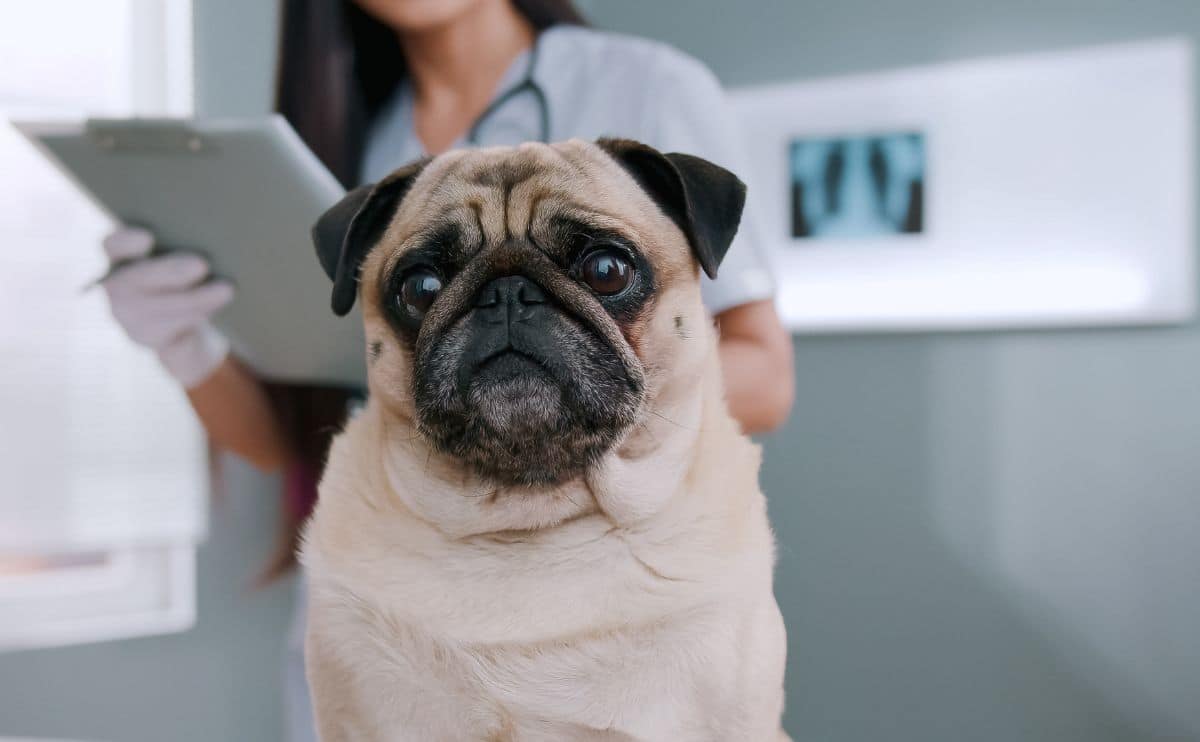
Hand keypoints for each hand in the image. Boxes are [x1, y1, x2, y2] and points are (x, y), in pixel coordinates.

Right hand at [101, 227, 233, 387]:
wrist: (194, 328)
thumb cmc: (192, 277)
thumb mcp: (189, 256)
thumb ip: (188, 241)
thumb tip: (213, 228)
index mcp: (124, 258)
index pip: (113, 246)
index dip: (125, 241)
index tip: (148, 236)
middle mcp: (119, 289)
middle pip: (133, 280)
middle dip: (170, 272)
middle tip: (202, 264)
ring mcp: (132, 320)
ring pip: (155, 311)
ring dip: (193, 299)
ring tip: (225, 290)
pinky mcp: (153, 342)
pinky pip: (171, 337)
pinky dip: (195, 321)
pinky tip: (215, 311)